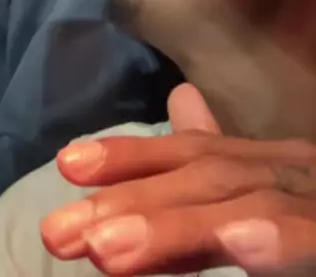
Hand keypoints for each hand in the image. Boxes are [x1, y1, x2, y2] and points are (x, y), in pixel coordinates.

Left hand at [41, 85, 315, 274]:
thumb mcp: (278, 190)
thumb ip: (230, 158)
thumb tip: (182, 103)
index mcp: (273, 165)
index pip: (196, 153)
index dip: (133, 157)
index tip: (68, 164)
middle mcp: (297, 172)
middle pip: (208, 178)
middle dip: (132, 202)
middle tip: (59, 231)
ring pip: (252, 205)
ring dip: (180, 228)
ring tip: (108, 249)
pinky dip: (283, 241)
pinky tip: (241, 243)